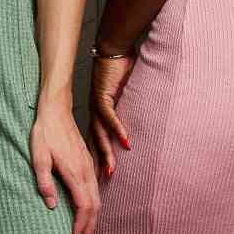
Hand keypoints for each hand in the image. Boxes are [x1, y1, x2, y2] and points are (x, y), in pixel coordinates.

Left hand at [30, 92, 100, 233]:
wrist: (56, 111)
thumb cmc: (44, 133)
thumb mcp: (38, 157)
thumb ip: (44, 181)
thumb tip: (51, 205)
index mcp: (74, 172)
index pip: (83, 206)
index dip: (80, 224)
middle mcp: (86, 171)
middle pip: (95, 205)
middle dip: (91, 226)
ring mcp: (89, 167)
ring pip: (97, 198)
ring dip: (94, 217)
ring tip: (88, 232)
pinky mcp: (88, 163)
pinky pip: (96, 189)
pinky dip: (94, 205)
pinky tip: (88, 211)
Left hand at [87, 53, 135, 178]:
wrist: (114, 49)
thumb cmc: (120, 70)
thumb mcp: (125, 95)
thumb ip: (128, 110)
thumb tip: (138, 122)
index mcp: (99, 114)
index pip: (96, 140)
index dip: (98, 158)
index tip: (102, 176)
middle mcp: (96, 112)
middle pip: (95, 143)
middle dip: (99, 164)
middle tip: (101, 183)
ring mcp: (98, 105)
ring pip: (100, 134)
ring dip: (106, 153)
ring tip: (111, 171)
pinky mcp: (104, 96)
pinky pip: (110, 117)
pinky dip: (118, 130)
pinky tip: (125, 143)